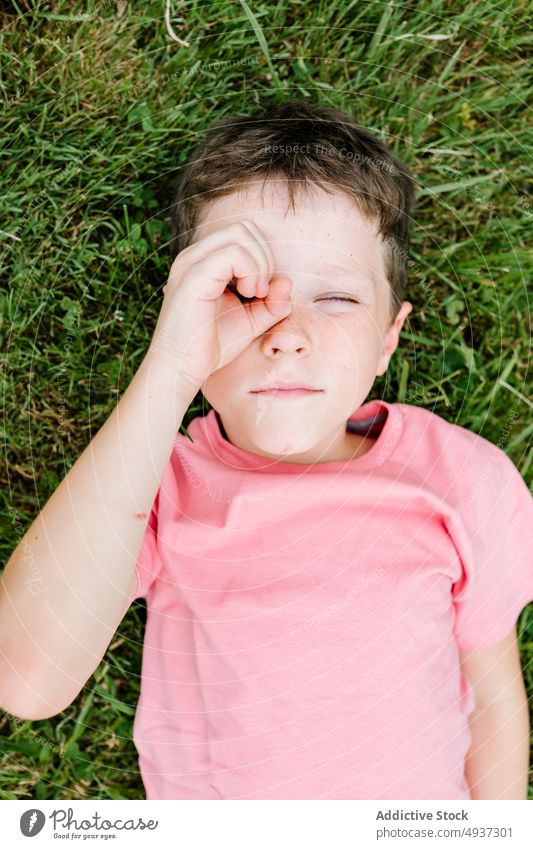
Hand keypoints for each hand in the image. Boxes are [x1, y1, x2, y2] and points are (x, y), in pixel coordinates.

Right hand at [147, 219, 292, 391]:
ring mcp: (191, 262)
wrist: (181, 369)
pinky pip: (233, 254)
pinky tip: (248, 294)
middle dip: (264, 257)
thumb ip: (271, 302)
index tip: (260, 292)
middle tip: (259, 292)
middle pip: (244, 228)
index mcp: (204, 261)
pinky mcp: (193, 275)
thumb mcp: (250, 321)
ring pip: (241, 234)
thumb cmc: (210, 345)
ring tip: (253, 294)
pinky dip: (251, 271)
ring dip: (259, 263)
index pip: (244, 234)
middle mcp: (194, 255)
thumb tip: (287, 281)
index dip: (263, 258)